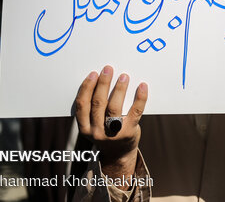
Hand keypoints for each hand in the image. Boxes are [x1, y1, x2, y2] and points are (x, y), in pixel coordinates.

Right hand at [75, 65, 147, 181]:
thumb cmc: (106, 133)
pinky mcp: (129, 132)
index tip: (93, 74)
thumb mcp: (93, 125)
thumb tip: (99, 80)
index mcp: (85, 128)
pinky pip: (135, 112)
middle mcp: (97, 132)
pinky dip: (140, 98)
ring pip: (114, 107)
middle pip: (98, 103)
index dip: (87, 88)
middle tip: (108, 69)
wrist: (119, 155)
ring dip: (119, 89)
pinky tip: (142, 87)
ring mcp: (113, 133)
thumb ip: (92, 109)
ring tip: (124, 76)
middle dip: (103, 84)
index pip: (82, 105)